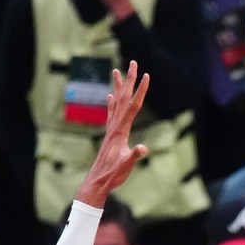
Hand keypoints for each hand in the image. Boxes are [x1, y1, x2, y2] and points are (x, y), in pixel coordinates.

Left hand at [77, 63, 149, 202]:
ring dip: (118, 86)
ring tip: (116, 71)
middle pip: (124, 98)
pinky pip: (111, 113)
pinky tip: (109, 96)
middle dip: (130, 80)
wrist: (97, 181)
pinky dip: (112, 102)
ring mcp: (110, 129)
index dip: (141, 91)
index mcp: (120, 131)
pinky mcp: (109, 135)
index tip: (146, 75)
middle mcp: (114, 126)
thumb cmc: (112, 175)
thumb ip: (134, 157)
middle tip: (134, 62)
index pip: (133, 106)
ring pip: (115, 102)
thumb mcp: (126, 166)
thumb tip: (143, 149)